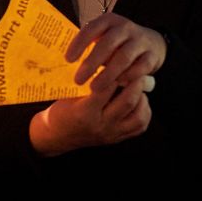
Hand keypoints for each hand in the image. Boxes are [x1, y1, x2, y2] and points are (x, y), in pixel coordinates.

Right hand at [30, 72, 151, 155]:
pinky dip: (144, 112)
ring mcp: (111, 134)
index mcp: (84, 112)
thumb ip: (87, 84)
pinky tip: (139, 102)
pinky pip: (139, 127)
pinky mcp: (117, 138)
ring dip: (142, 99)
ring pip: (138, 116)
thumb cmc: (61, 112)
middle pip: (127, 102)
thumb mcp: (68, 96)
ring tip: (138, 88)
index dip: (115, 73)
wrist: (57, 137)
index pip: (106, 88)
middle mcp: (100, 124)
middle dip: (136, 83)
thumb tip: (107, 64)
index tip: (119, 61)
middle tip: (137, 70)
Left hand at [66, 13, 166, 88]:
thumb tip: (65, 65)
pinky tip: (116, 86)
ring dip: (107, 74)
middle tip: (78, 80)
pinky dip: (127, 77)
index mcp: (108, 21)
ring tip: (94, 88)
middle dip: (91, 63)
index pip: (91, 29)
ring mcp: (140, 40)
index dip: (79, 44)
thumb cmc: (118, 44)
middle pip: (107, 44)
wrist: (151, 42)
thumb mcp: (103, 38)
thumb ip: (88, 47)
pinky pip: (139, 68)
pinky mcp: (152, 55)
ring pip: (123, 58)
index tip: (68, 60)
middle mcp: (124, 27)